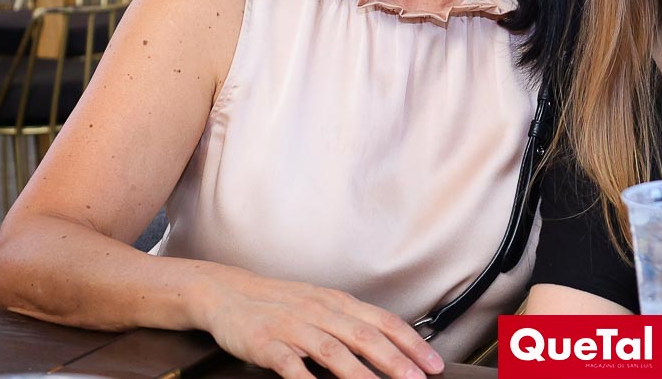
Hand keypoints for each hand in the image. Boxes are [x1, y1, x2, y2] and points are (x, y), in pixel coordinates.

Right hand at [197, 267, 444, 378]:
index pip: (384, 322)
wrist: (227, 292)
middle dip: (395, 360)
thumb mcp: (321, 305)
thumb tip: (391, 344)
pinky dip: (304, 378)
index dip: (411, 344)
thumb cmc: (280, 303)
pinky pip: (288, 362)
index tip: (433, 364)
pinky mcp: (265, 342)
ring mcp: (293, 326)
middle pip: (364, 335)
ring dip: (358, 373)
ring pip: (332, 350)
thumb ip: (351, 323)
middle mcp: (320, 311)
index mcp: (338, 303)